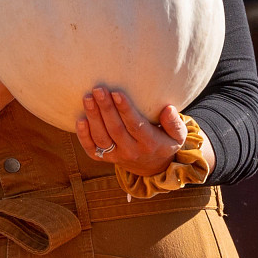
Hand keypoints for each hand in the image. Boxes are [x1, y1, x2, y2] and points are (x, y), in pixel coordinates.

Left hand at [74, 88, 191, 179]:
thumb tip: (168, 108)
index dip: (125, 110)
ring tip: (87, 98)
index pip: (135, 126)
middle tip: (98, 89)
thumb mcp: (177, 136)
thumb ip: (174, 123)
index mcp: (149, 143)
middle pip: (115, 129)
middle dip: (105, 109)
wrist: (153, 168)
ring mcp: (117, 156)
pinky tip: (79, 119)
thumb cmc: (165, 142)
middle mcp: (131, 152)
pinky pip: (92, 149)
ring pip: (102, 138)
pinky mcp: (105, 159)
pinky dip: (83, 136)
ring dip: (93, 118)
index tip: (116, 92)